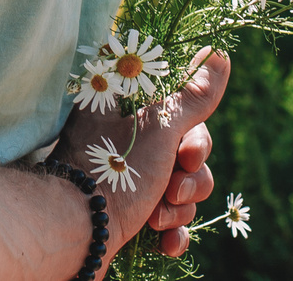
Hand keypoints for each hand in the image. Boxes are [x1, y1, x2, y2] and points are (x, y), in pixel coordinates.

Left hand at [54, 50, 228, 259]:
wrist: (74, 232)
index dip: (195, 139)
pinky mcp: (128, 211)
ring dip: (177, 209)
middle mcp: (124, 140)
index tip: (187, 155)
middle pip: (188, 157)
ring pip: (181, 190)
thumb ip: (193, 95)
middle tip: (171, 189)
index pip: (182, 115)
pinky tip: (164, 242)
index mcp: (125, 111)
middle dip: (188, 181)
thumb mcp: (158, 129)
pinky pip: (168, 220)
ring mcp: (127, 176)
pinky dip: (171, 232)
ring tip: (155, 218)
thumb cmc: (113, 171)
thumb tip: (218, 51)